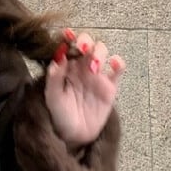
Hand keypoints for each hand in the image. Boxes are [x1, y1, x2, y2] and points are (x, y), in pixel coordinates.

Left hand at [44, 29, 124, 147]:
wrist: (73, 136)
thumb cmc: (59, 115)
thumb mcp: (52, 97)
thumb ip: (54, 77)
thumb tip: (59, 55)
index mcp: (65, 67)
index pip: (67, 46)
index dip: (68, 37)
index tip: (66, 33)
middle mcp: (80, 67)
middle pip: (87, 44)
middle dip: (85, 41)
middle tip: (81, 48)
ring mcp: (96, 75)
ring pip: (102, 52)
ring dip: (99, 52)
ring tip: (93, 66)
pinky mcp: (110, 86)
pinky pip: (118, 70)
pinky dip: (119, 62)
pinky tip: (114, 63)